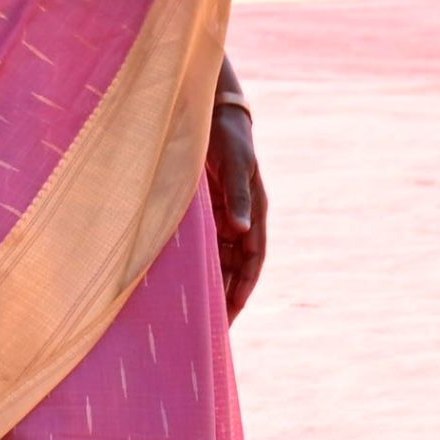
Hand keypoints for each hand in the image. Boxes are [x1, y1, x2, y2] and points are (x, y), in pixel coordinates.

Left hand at [207, 97, 266, 319]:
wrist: (209, 112)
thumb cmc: (226, 136)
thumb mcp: (234, 164)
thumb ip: (237, 196)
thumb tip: (243, 230)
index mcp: (255, 210)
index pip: (254, 258)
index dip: (244, 286)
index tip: (233, 311)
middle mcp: (242, 218)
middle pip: (237, 266)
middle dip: (228, 295)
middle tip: (214, 327)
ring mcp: (224, 216)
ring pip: (221, 260)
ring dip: (213, 284)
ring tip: (197, 313)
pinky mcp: (207, 211)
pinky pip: (205, 245)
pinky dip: (199, 265)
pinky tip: (183, 282)